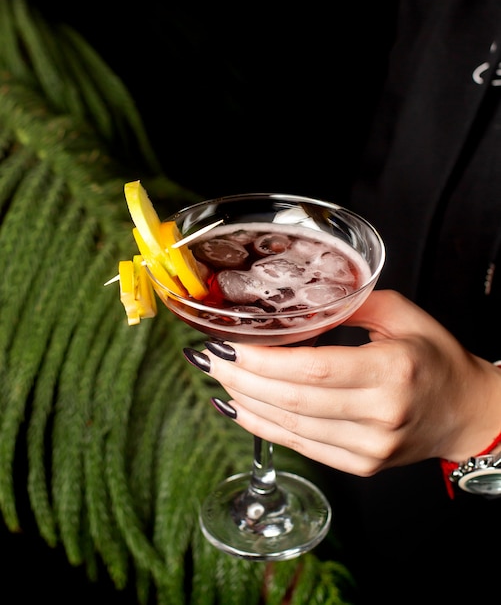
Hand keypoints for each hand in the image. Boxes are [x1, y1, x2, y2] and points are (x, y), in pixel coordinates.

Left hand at [200, 290, 500, 475]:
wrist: (464, 412)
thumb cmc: (434, 359)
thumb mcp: (402, 315)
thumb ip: (351, 302)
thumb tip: (298, 298)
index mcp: (393, 369)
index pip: (313, 369)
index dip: (263, 361)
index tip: (228, 346)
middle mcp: (381, 413)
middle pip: (293, 400)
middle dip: (242, 379)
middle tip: (209, 360)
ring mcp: (370, 446)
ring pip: (291, 428)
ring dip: (246, 403)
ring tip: (218, 379)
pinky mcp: (362, 464)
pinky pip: (302, 447)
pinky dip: (265, 427)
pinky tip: (241, 408)